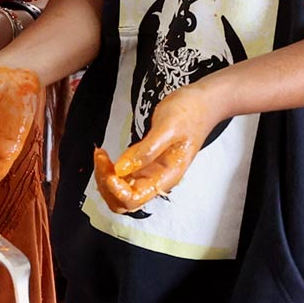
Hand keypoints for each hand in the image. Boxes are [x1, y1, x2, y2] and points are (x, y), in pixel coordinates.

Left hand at [93, 83, 228, 214]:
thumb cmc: (190, 112)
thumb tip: (122, 169)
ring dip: (105, 177)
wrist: (202, 102)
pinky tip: (105, 155)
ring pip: (119, 189)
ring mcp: (149, 172)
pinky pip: (122, 176)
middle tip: (102, 158)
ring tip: (101, 154)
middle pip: (123, 200)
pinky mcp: (144, 162)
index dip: (116, 189)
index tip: (110, 168)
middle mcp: (156, 179)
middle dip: (106, 184)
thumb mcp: (168, 128)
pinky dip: (109, 169)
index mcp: (166, 176)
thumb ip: (146, 150)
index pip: (134, 199)